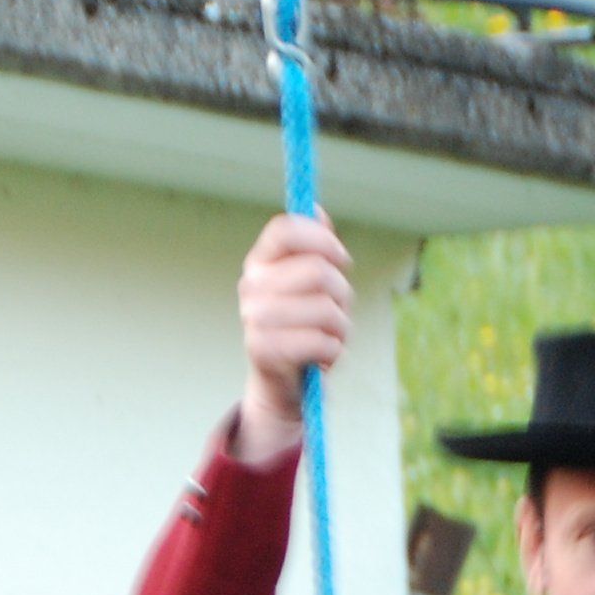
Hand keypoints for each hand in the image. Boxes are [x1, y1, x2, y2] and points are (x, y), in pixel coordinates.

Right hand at [235, 213, 354, 465]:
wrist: (284, 385)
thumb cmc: (304, 328)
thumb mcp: (312, 285)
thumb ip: (315, 247)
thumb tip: (316, 209)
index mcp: (260, 263)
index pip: (285, 230)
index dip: (321, 239)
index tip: (342, 258)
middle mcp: (251, 287)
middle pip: (319, 271)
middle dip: (343, 294)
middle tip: (337, 311)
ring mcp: (254, 319)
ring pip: (325, 308)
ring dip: (341, 327)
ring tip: (329, 337)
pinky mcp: (264, 351)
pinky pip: (321, 340)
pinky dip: (333, 351)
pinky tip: (321, 357)